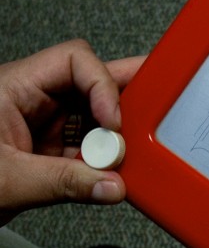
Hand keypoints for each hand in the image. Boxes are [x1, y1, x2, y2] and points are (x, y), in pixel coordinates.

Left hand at [0, 40, 144, 224]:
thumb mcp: (7, 181)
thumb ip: (63, 184)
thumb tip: (112, 186)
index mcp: (15, 87)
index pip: (74, 61)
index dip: (102, 84)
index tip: (113, 121)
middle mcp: (33, 100)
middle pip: (91, 83)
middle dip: (123, 97)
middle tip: (156, 108)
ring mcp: (43, 126)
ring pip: (94, 117)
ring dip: (114, 137)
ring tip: (127, 155)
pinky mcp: (49, 152)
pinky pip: (88, 149)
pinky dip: (104, 162)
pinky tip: (112, 174)